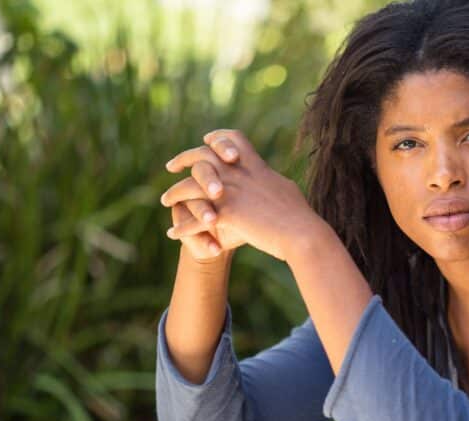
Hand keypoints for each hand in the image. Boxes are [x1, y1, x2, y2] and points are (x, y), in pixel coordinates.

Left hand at [163, 129, 323, 261]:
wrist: (303, 234)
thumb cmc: (300, 217)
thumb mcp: (286, 191)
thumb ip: (272, 182)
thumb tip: (274, 180)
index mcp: (256, 167)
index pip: (233, 139)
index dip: (217, 138)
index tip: (204, 141)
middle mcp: (240, 174)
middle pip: (203, 155)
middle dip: (183, 158)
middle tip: (170, 166)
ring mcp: (232, 192)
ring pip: (191, 185)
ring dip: (174, 193)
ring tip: (166, 201)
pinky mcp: (227, 213)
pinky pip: (194, 218)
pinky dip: (182, 227)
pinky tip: (172, 234)